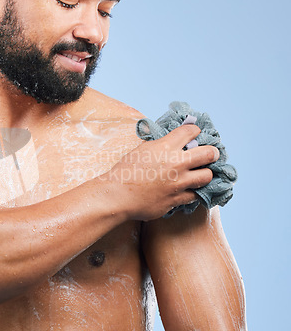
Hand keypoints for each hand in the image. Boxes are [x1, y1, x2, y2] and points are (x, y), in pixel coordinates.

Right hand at [103, 125, 218, 220]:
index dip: (196, 131)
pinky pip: (195, 195)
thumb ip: (160, 144)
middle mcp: (176, 163)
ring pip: (207, 176)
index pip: (191, 131)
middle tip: (210, 154)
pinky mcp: (176, 199)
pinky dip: (194, 191)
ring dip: (205, 174)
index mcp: (166, 147)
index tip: (196, 134)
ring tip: (200, 174)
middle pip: (209, 153)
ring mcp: (178, 183)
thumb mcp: (141, 150)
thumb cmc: (124, 171)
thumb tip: (171, 141)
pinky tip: (190, 189)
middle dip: (212, 153)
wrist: (117, 195)